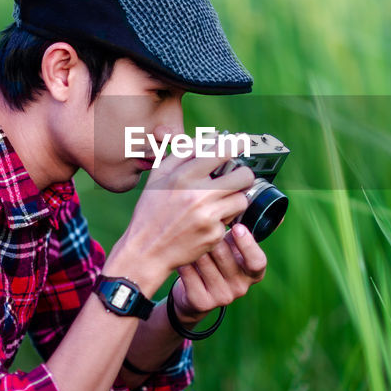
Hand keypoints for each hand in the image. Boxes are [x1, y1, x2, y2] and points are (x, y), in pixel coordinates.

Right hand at [105, 132, 254, 293]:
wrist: (147, 250)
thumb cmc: (150, 211)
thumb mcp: (157, 177)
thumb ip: (180, 154)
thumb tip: (205, 139)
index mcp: (184, 176)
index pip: (221, 152)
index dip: (236, 145)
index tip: (242, 143)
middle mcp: (199, 195)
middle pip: (243, 176)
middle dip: (243, 175)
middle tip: (238, 177)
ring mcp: (209, 216)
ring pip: (242, 199)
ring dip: (235, 199)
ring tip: (220, 202)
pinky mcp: (215, 234)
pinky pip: (231, 221)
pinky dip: (223, 220)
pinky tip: (207, 222)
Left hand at [170, 223, 267, 324]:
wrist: (196, 293)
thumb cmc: (220, 261)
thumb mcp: (237, 248)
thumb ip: (252, 232)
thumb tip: (280, 215)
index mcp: (254, 273)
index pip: (257, 261)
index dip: (247, 245)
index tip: (237, 228)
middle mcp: (241, 288)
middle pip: (223, 255)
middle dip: (210, 237)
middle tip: (201, 226)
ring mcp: (222, 297)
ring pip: (204, 262)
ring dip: (194, 246)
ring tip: (188, 238)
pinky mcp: (202, 302)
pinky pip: (188, 273)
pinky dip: (183, 260)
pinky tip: (180, 254)